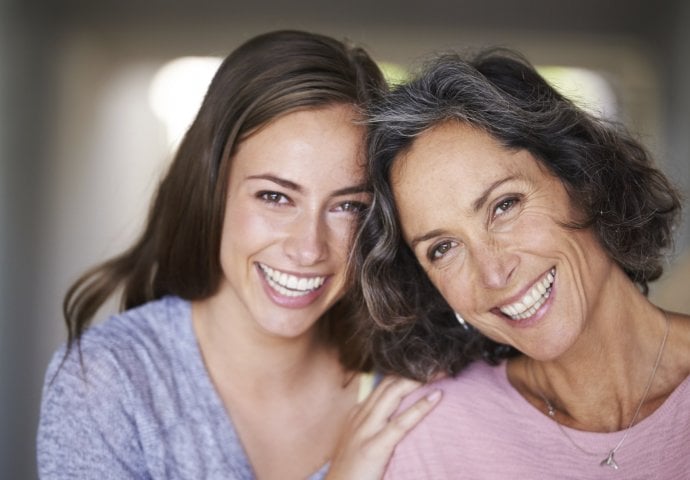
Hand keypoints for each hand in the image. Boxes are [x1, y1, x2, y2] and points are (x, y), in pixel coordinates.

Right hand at [326, 376, 441, 479]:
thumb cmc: (351, 471)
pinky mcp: (375, 447)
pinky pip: (401, 423)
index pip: (383, 383)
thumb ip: (373, 426)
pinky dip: (421, 407)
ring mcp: (367, 430)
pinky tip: (436, 396)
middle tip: (437, 362)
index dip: (404, 372)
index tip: (424, 365)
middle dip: (414, 370)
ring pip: (394, 394)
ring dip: (419, 380)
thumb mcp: (358, 441)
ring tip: (440, 371)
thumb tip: (394, 418)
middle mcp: (361, 415)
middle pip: (390, 383)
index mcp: (358, 413)